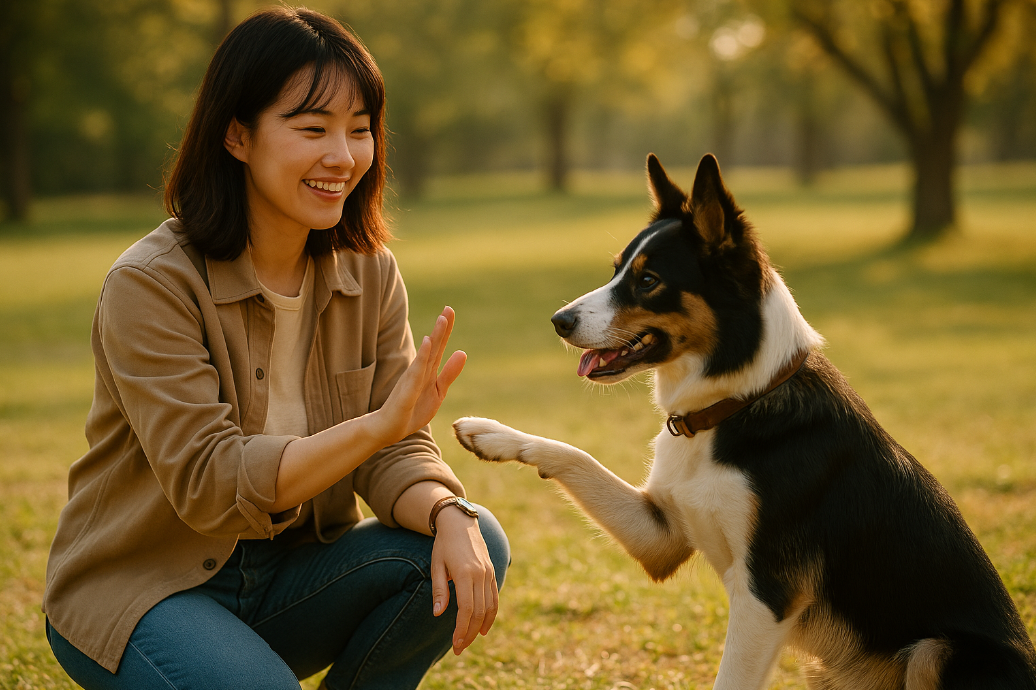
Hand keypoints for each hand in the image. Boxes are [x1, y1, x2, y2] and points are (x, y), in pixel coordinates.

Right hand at [371, 307, 465, 445]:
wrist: (387, 429)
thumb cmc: (412, 410)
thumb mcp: (437, 392)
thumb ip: (449, 373)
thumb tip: (462, 352)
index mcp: (428, 371)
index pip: (438, 348)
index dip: (445, 330)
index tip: (450, 310)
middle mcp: (419, 371)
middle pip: (433, 347)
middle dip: (441, 328)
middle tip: (448, 309)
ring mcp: (411, 380)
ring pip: (425, 356)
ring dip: (434, 338)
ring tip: (441, 321)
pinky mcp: (406, 393)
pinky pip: (415, 374)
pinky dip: (422, 359)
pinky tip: (427, 345)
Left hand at [430, 507, 498, 654]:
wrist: (460, 523)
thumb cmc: (444, 545)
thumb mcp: (437, 565)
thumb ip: (440, 590)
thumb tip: (438, 614)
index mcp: (465, 573)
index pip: (466, 609)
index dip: (462, 629)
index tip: (454, 644)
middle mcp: (480, 574)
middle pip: (479, 612)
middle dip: (469, 633)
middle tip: (459, 648)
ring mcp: (488, 573)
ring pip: (489, 607)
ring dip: (480, 627)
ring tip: (470, 640)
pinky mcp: (492, 572)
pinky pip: (494, 598)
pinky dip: (491, 614)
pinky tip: (483, 626)